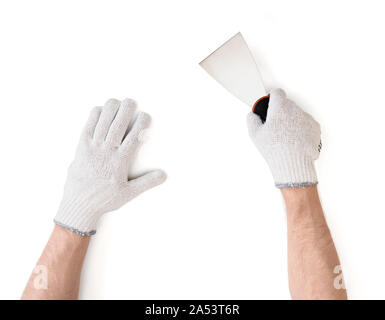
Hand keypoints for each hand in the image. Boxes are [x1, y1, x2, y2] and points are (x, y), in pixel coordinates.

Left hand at [54, 98, 166, 235]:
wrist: (79, 205)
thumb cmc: (104, 200)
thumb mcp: (128, 193)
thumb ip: (147, 182)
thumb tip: (164, 175)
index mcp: (119, 162)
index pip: (133, 138)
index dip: (140, 125)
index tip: (145, 116)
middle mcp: (106, 152)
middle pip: (117, 126)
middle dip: (125, 111)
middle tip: (131, 101)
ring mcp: (92, 149)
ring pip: (102, 124)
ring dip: (109, 110)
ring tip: (116, 101)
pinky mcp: (80, 148)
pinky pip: (87, 128)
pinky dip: (93, 117)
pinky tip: (99, 110)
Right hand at [247, 89, 320, 187]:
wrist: (293, 164)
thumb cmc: (275, 149)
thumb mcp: (255, 134)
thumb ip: (252, 119)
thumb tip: (252, 115)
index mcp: (280, 107)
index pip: (277, 92)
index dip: (271, 97)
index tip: (269, 103)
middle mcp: (295, 109)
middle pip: (287, 104)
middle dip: (281, 111)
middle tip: (274, 126)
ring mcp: (307, 118)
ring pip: (297, 114)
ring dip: (291, 120)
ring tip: (285, 137)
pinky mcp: (315, 128)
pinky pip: (306, 124)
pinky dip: (301, 129)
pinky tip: (294, 140)